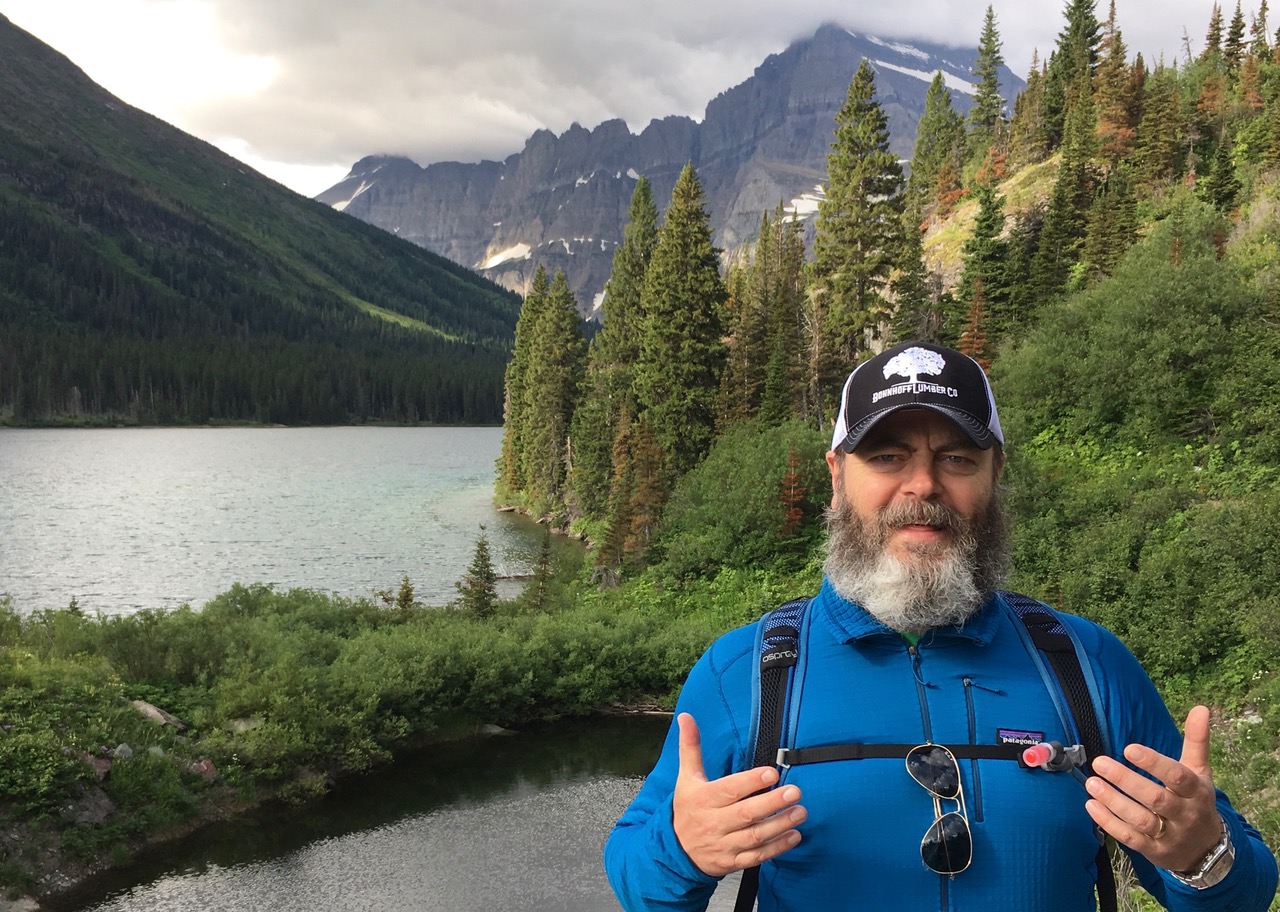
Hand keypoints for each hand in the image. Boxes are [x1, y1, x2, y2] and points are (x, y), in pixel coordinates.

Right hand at [672, 712, 806, 876]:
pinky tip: (794, 835)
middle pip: (745, 814)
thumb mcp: (686, 777)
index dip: (750, 782)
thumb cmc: (687, 808)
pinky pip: (756, 856)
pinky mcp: (732, 862)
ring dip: (780, 825)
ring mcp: (723, 845)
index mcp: (703, 799)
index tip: (771, 773)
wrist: (675, 851)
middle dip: (771, 803)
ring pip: (754, 836)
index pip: (728, 790)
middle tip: (795, 792)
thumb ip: (691, 746)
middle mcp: (713, 823)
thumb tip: (686, 716)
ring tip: (800, 812)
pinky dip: (776, 848)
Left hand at [1084, 705, 1222, 871]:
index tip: (1129, 748)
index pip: (1177, 776)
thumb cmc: (1196, 801)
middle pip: (1155, 798)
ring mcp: (1170, 835)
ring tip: (1091, 783)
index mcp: (1196, 791)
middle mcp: (1184, 814)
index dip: (1154, 763)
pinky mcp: (1154, 851)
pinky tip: (1091, 806)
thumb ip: (1196, 741)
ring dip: (1114, 802)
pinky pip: (1131, 838)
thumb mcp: (1199, 772)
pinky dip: (1109, 823)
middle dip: (1126, 780)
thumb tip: (1200, 708)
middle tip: (1099, 763)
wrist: (1207, 850)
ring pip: (1141, 820)